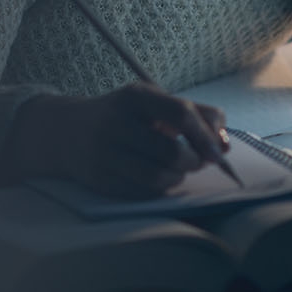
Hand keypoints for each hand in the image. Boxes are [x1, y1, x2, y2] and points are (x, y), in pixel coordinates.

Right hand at [0, 84, 230, 197]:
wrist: (65, 131)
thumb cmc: (123, 116)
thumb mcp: (152, 102)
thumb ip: (196, 113)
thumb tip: (225, 142)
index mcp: (133, 97)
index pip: (181, 114)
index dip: (206, 136)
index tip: (218, 151)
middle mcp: (115, 123)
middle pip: (171, 151)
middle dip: (193, 162)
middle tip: (196, 162)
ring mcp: (103, 153)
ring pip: (157, 178)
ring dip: (177, 178)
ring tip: (176, 170)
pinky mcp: (98, 179)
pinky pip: (141, 193)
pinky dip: (158, 190)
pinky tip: (156, 179)